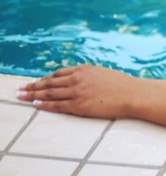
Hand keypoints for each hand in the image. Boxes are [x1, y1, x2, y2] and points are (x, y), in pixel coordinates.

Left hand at [17, 65, 139, 119]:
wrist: (133, 94)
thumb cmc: (124, 86)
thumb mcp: (104, 75)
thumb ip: (90, 77)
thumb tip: (83, 82)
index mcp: (84, 70)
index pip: (59, 74)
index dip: (45, 78)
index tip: (37, 81)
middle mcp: (77, 79)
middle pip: (49, 83)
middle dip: (33, 86)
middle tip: (20, 88)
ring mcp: (77, 92)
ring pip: (49, 93)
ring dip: (33, 94)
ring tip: (22, 96)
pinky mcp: (79, 105)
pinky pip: (57, 105)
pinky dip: (45, 105)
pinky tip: (36, 104)